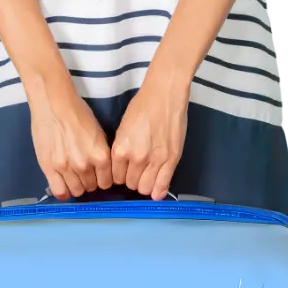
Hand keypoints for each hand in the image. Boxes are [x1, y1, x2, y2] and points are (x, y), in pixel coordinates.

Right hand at [30, 85, 112, 200]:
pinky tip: (63, 184)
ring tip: (73, 177)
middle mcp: (85, 165)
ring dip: (76, 186)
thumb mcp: (99, 133)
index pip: (106, 182)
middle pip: (92, 187)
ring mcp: (66, 168)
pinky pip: (59, 191)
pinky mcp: (49, 168)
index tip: (98, 175)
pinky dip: (63, 192)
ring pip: (76, 191)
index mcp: (100, 156)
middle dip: (90, 182)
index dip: (103, 179)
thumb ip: (101, 154)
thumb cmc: (77, 113)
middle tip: (84, 173)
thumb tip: (103, 169)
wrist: (53, 104)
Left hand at [111, 66, 189, 200]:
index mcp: (120, 150)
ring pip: (146, 188)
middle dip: (132, 180)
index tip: (124, 171)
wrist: (164, 96)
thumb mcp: (122, 130)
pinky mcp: (171, 160)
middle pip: (131, 184)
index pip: (116, 178)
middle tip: (137, 172)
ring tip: (147, 177)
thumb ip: (121, 151)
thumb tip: (122, 168)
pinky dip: (158, 191)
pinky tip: (157, 191)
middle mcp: (136, 159)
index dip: (120, 175)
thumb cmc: (141, 107)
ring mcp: (155, 161)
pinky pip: (163, 184)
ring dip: (145, 185)